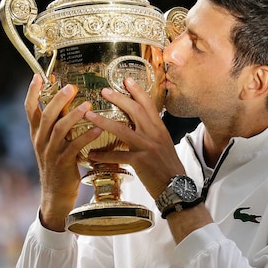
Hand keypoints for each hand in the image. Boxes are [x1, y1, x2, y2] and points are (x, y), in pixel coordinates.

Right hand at [25, 74, 103, 230]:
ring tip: (87, 105)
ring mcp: (50, 153)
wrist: (55, 194)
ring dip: (73, 116)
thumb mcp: (51, 143)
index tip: (38, 76)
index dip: (32, 92)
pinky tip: (97, 128)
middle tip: (71, 86)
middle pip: (46, 115)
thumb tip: (66, 101)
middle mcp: (40, 141)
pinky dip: (86, 136)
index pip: (29, 109)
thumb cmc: (58, 164)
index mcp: (36, 133)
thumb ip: (56, 124)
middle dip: (58, 99)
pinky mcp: (62, 164)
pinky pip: (74, 147)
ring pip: (59, 130)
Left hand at [83, 77, 184, 199]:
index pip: (149, 104)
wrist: (177, 187)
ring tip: (89, 115)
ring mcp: (147, 147)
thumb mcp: (164, 144)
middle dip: (119, 99)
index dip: (137, 91)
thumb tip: (142, 123)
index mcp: (160, 129)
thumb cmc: (169, 167)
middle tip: (104, 91)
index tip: (126, 80)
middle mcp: (154, 135)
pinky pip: (118, 156)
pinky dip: (104, 155)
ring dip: (104, 121)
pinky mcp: (141, 162)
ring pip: (123, 130)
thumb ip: (153, 133)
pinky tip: (92, 154)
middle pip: (135, 111)